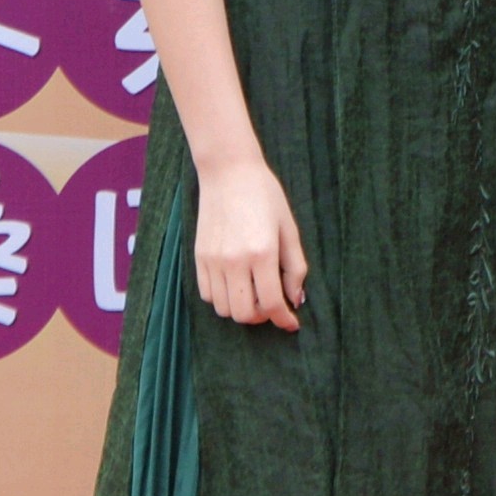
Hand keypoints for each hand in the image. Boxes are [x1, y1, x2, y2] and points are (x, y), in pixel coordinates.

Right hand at [193, 157, 307, 329]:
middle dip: (262, 316)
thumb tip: (296, 298)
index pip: (272, 303)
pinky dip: (223, 298)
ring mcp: (212, 261)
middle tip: (273, 305)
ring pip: (224, 309)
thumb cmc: (265, 196)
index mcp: (262, 253)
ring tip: (255, 293)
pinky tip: (236, 284)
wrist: (228, 172)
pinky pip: (207, 295)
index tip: (292, 323)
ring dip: (242, 309)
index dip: (284, 319)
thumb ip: (295, 267)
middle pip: (244, 314)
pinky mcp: (198, 257)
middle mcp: (234, 261)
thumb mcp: (289, 228)